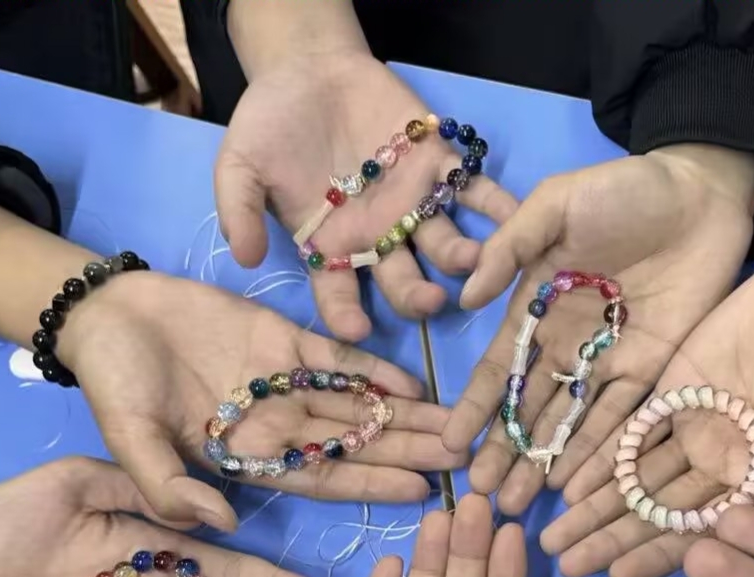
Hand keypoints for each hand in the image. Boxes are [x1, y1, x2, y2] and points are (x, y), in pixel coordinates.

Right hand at [63, 271, 465, 526]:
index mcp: (246, 457)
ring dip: (407, 415)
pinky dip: (376, 369)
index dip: (370, 483)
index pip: (322, 477)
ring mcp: (285, 383)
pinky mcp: (285, 339)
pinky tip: (417, 382)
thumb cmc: (110, 382)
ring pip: (358, 404)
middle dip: (409, 451)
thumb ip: (168, 485)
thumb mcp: (128, 440)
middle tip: (466, 459)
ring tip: (458, 424)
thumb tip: (222, 524)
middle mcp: (277, 427)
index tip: (421, 491)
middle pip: (355, 444)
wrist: (102, 314)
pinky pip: (338, 359)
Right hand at [217, 12, 516, 339]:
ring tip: (473, 262)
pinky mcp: (441, 170)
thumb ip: (239, 209)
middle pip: (403, 283)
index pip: (338, 298)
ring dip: (462, 258)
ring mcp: (415, 208)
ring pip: (444, 246)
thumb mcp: (238, 165)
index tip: (356, 331)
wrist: (307, 69)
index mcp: (332, 250)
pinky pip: (476, 195)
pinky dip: (497, 208)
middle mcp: (379, 241)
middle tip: (430, 301)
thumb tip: (244, 257)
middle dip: (417, 297)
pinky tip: (515, 219)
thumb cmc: (270, 124)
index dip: (346, 318)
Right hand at [445, 147, 753, 513]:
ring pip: (569, 425)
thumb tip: (466, 298)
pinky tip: (573, 486)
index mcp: (536, 308)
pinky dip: (598, 452)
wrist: (701, 191)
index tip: (452, 446)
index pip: (498, 369)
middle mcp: (567, 345)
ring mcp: (609, 362)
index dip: (475, 408)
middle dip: (505, 452)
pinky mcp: (654, 369)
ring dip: (543, 464)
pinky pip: (622, 418)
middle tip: (484, 497)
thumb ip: (510, 247)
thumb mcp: (554, 205)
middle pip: (529, 410)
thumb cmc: (623, 190)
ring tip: (517, 505)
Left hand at [541, 220, 753, 576]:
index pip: (706, 531)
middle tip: (563, 563)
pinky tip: (565, 481)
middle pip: (661, 512)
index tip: (617, 576)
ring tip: (553, 537)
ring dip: (597, 507)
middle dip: (612, 539)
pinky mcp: (676, 388)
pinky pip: (631, 429)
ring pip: (639, 478)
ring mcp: (697, 426)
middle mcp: (725, 464)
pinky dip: (601, 455)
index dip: (662, 554)